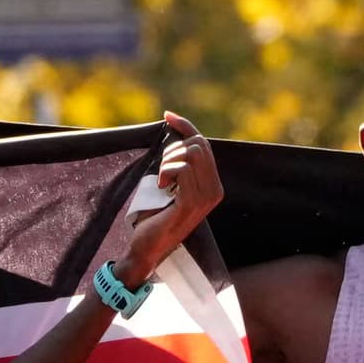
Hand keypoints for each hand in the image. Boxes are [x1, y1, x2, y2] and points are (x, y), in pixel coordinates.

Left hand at [119, 113, 223, 280]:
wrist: (148, 247)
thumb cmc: (156, 215)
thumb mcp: (172, 184)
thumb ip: (181, 163)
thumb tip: (175, 127)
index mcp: (213, 184)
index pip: (204, 144)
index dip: (185, 126)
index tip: (167, 116)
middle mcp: (215, 191)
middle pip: (198, 145)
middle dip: (173, 150)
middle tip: (162, 171)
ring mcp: (206, 198)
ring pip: (190, 154)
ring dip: (168, 162)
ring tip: (162, 181)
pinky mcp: (192, 203)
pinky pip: (182, 169)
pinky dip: (166, 172)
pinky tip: (162, 187)